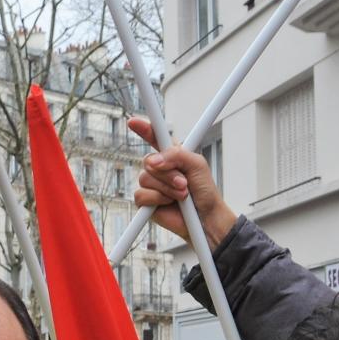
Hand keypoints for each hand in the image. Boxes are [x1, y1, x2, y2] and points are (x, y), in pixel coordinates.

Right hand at [128, 118, 237, 251]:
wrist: (205, 217)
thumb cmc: (204, 191)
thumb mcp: (197, 165)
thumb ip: (177, 155)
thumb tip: (154, 161)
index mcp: (172, 155)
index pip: (155, 138)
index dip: (144, 129)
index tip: (133, 122)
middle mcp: (159, 168)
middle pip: (149, 161)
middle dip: (168, 173)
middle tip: (184, 182)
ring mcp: (151, 185)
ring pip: (146, 179)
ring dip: (166, 188)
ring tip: (181, 195)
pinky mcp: (146, 202)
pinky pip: (141, 195)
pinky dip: (157, 199)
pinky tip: (168, 203)